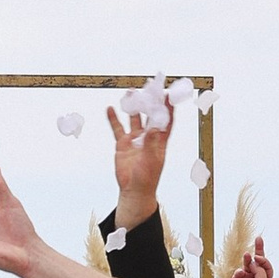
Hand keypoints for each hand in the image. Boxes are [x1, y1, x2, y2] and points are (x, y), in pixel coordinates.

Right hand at [106, 99, 171, 226]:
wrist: (133, 189)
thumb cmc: (147, 178)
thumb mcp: (151, 160)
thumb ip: (151, 144)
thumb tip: (154, 128)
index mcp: (160, 140)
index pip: (166, 121)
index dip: (167, 108)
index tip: (168, 95)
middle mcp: (148, 137)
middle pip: (150, 115)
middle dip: (150, 102)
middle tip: (149, 88)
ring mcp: (135, 139)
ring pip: (134, 119)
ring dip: (133, 107)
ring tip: (130, 93)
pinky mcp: (122, 144)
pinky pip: (117, 128)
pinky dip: (114, 118)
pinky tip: (110, 108)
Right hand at [220, 236, 275, 277]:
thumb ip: (261, 271)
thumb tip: (255, 262)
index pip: (267, 265)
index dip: (263, 260)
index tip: (258, 258)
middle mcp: (257, 276)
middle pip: (259, 260)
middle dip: (259, 249)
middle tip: (258, 238)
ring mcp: (247, 276)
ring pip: (248, 263)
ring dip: (248, 259)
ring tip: (247, 255)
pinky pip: (239, 270)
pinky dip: (240, 271)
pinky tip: (240, 275)